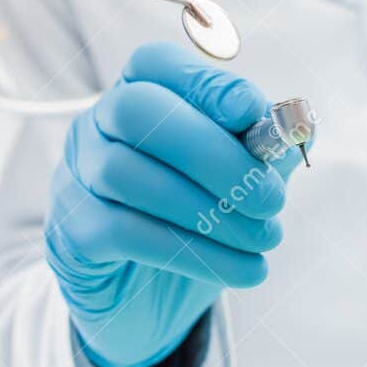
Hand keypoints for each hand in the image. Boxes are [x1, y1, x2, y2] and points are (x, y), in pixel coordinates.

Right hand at [45, 42, 301, 366]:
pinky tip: (241, 269)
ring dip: (210, 211)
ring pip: (128, 175)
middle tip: (270, 198)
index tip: (253, 113)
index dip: (205, 83)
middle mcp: (95, 127)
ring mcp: (75, 178)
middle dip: (212, 152)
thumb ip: (262, 147)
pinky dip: (194, 251)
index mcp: (135, 95)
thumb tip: (295, 124)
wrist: (147, 302)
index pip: (155, 64)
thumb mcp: (237, 179)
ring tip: (263, 238)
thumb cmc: (195, 221)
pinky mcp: (72, 233)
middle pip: (136, 111)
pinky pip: (125, 232)